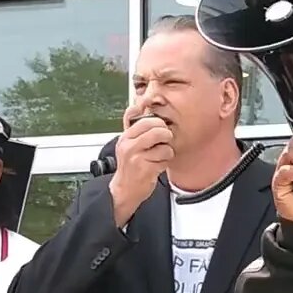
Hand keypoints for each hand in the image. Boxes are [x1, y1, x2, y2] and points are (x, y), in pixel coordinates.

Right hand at [109, 102, 174, 221]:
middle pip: (157, 130)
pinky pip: (165, 160)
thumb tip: (140, 102)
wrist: (125, 190)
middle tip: (166, 140)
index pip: (144, 119)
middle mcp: (129, 146)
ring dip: (167, 152)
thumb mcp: (127, 143)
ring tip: (161, 156)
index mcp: (125, 137)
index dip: (158, 122)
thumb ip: (134, 125)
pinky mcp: (146, 169)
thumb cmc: (129, 166)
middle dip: (166, 135)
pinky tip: (158, 166)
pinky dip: (165, 163)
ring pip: (164, 146)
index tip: (160, 127)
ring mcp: (137, 157)